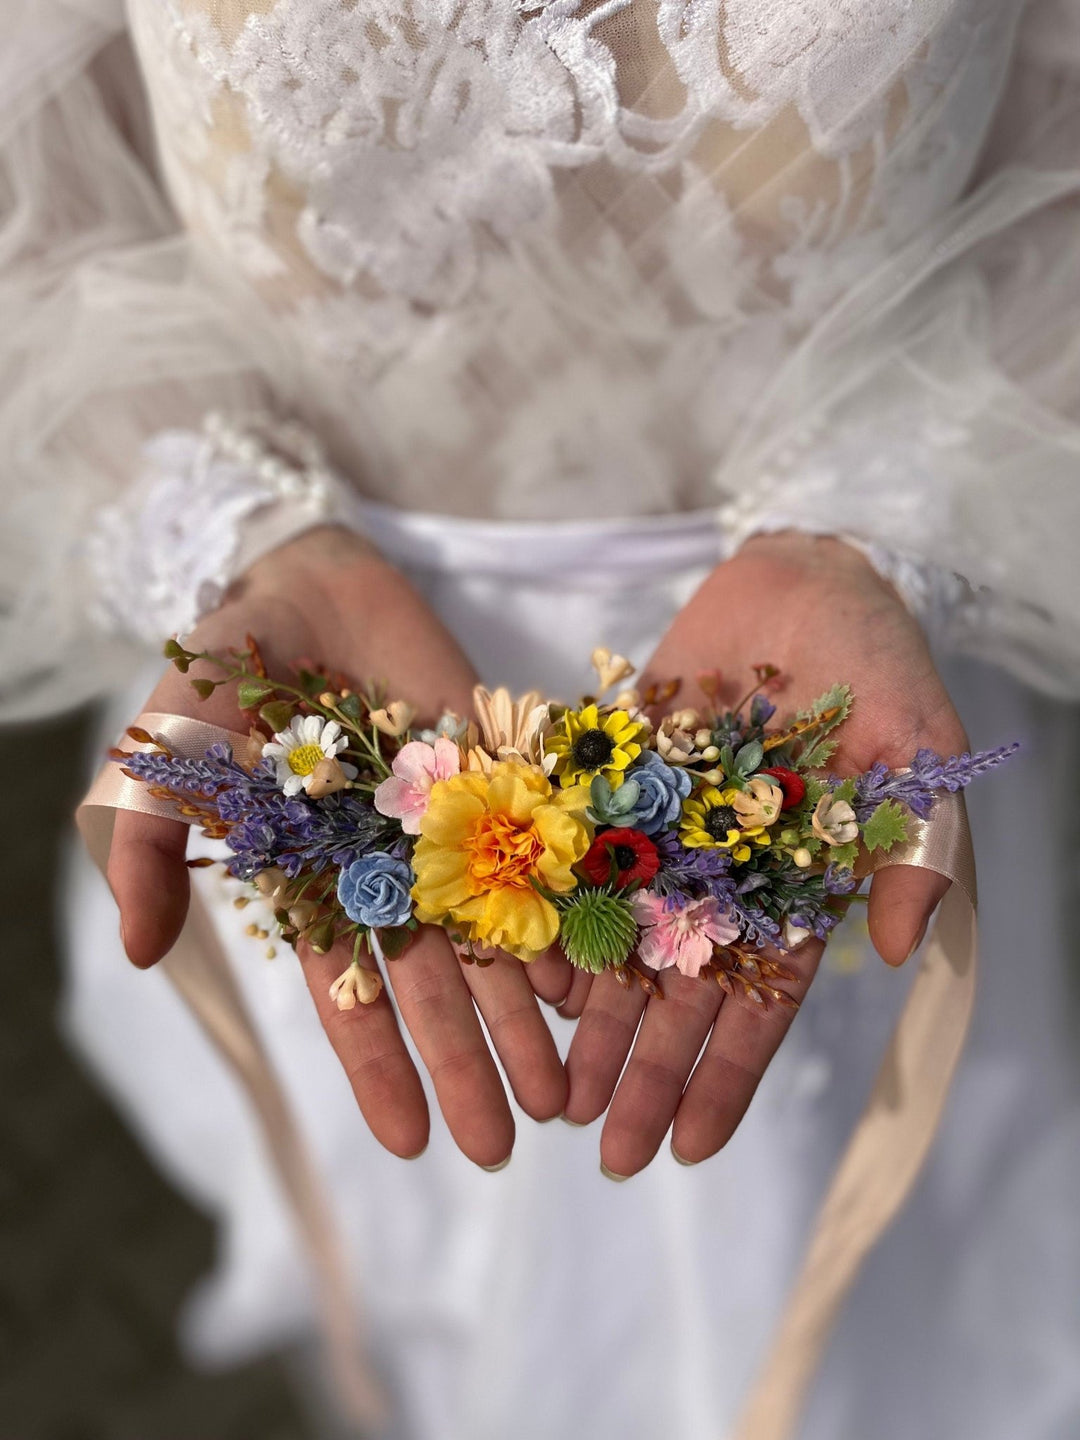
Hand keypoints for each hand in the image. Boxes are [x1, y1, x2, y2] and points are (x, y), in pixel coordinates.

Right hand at [107, 527, 570, 1167]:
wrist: (314, 577)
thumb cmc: (229, 665)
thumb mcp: (168, 751)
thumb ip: (144, 843)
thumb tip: (137, 953)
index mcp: (317, 883)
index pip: (348, 995)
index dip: (377, 1067)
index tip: (407, 1144)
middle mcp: (392, 872)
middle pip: (436, 985)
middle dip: (468, 1064)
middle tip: (507, 1148)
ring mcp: (452, 829)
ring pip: (498, 939)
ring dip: (527, 1018)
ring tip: (565, 1094)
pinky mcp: (502, 780)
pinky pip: (542, 860)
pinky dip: (567, 916)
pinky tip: (594, 982)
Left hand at [561, 531, 967, 1175]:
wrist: (804, 579)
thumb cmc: (879, 665)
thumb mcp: (921, 756)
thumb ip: (913, 851)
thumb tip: (893, 953)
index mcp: (794, 890)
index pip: (760, 1003)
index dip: (726, 1077)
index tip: (690, 1148)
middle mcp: (721, 878)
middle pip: (677, 995)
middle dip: (644, 1073)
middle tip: (603, 1150)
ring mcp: (662, 836)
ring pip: (617, 946)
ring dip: (590, 1023)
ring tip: (552, 1094)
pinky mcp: (615, 788)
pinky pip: (574, 866)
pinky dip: (548, 919)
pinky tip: (519, 981)